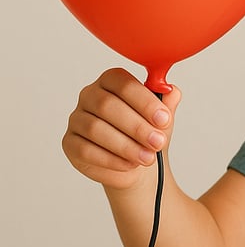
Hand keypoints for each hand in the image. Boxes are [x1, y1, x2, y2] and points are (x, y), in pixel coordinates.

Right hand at [62, 68, 181, 190]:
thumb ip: (167, 103)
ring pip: (95, 129)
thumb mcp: (162, 119)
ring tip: (147, 157)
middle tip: (157, 142)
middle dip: (136, 126)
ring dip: (125, 146)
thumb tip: (172, 91)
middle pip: (106, 105)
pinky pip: (85, 150)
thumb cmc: (147, 134)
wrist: (138, 163)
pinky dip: (111, 160)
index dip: (144, 101)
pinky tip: (129, 165)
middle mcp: (90, 96)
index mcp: (111, 81)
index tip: (163, 119)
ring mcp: (77, 119)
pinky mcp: (70, 143)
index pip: (122, 83)